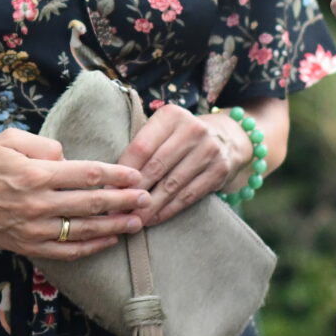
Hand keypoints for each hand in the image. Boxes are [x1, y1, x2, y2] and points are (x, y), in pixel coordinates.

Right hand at [0, 131, 149, 260]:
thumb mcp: (8, 139)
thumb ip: (43, 145)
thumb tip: (68, 158)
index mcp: (36, 174)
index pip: (88, 174)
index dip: (116, 175)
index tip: (136, 175)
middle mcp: (38, 203)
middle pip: (92, 203)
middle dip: (124, 201)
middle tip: (147, 199)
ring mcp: (34, 229)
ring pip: (84, 230)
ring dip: (115, 226)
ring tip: (138, 222)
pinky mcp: (29, 246)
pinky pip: (67, 250)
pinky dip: (91, 246)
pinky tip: (109, 240)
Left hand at [117, 104, 244, 224]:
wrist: (226, 139)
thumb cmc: (180, 138)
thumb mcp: (163, 131)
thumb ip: (141, 148)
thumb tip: (111, 182)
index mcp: (171, 115)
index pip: (141, 147)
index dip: (123, 171)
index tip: (109, 190)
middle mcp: (193, 129)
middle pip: (156, 166)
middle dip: (134, 191)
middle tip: (118, 209)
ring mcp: (209, 150)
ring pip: (172, 184)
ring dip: (150, 206)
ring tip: (133, 219)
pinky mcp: (219, 170)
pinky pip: (188, 195)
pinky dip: (168, 210)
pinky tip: (154, 218)